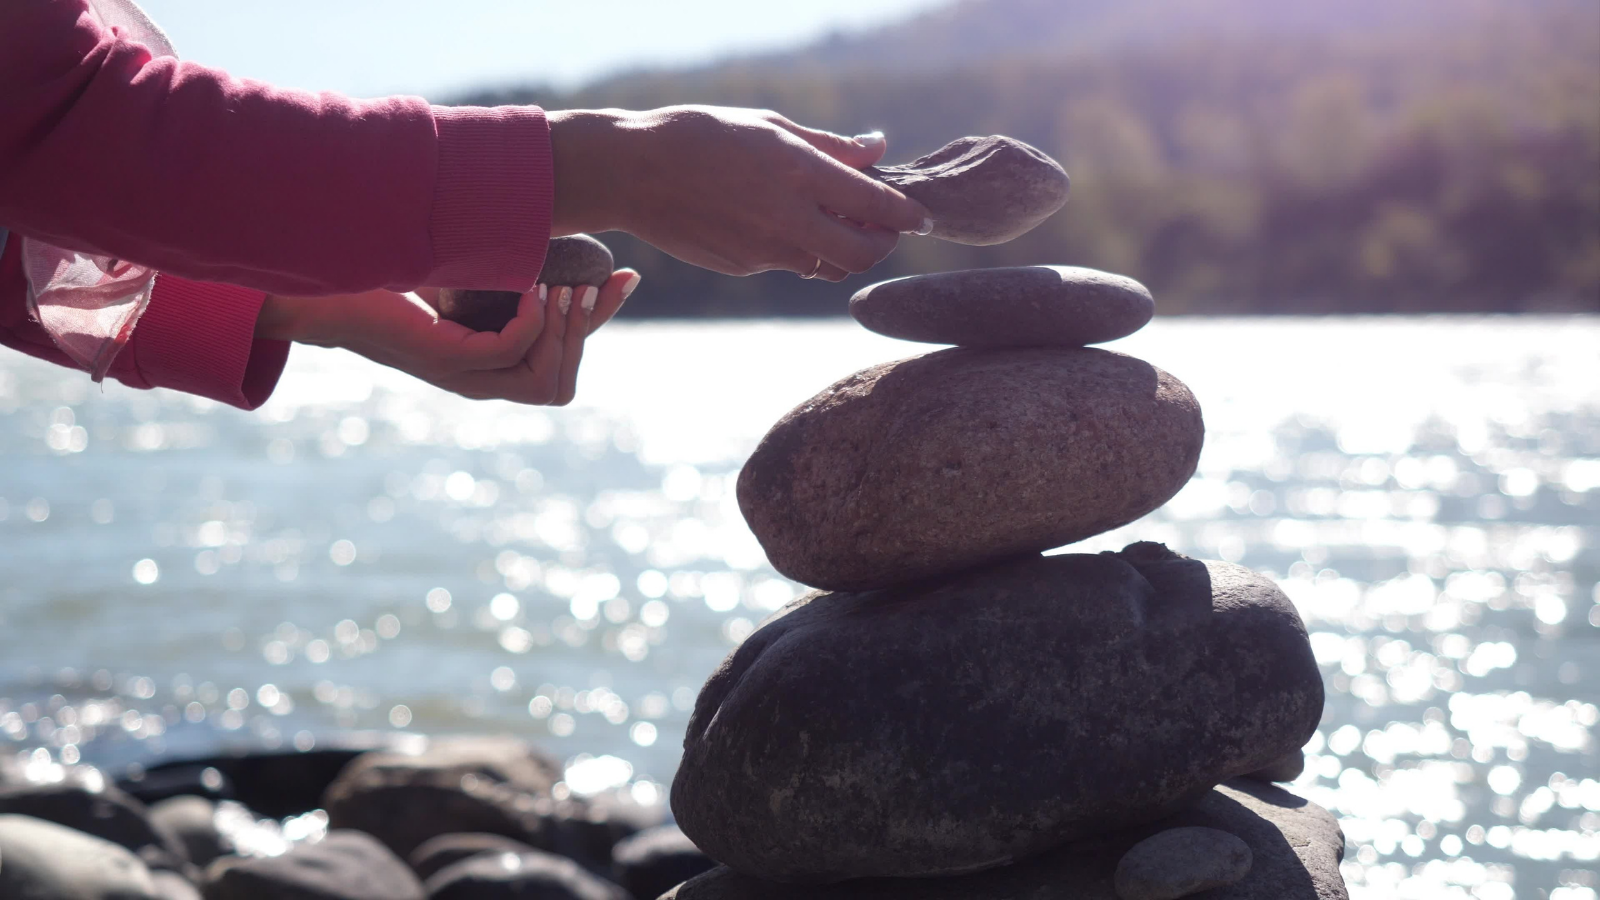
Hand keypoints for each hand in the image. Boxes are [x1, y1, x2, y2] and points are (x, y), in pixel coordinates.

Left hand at [256, 270, 637, 404]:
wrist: (321, 288)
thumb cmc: (384, 276)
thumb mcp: (458, 270)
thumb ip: (498, 267)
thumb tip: (544, 223)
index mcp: (488, 368)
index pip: (562, 365)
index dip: (598, 323)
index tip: (623, 277)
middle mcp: (479, 383)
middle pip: (562, 383)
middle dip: (591, 329)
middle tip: (602, 280)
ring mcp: (462, 376)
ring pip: (544, 377)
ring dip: (567, 330)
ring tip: (571, 284)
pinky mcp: (444, 358)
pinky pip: (513, 349)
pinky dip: (534, 320)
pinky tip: (536, 286)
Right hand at [549, 106, 931, 280]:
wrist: (632, 174)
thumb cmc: (700, 135)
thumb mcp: (768, 125)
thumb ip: (828, 145)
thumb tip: (877, 149)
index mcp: (799, 172)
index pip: (877, 205)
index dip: (908, 215)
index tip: (921, 216)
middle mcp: (789, 218)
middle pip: (863, 253)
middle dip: (883, 244)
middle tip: (882, 228)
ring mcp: (766, 250)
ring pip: (828, 265)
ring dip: (842, 250)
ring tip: (832, 222)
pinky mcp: (745, 267)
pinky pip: (789, 264)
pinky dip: (799, 249)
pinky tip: (775, 222)